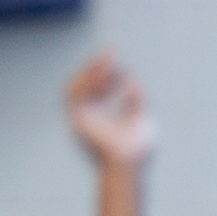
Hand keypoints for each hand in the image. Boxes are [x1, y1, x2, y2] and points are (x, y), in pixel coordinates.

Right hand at [65, 52, 155, 169]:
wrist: (132, 163)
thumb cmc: (140, 148)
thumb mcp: (142, 116)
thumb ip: (136, 98)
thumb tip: (131, 79)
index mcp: (100, 120)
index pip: (95, 91)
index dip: (104, 73)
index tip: (118, 61)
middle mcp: (86, 120)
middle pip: (81, 86)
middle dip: (94, 68)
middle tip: (111, 53)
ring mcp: (79, 121)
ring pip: (74, 88)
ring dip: (91, 72)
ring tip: (109, 62)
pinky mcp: (77, 121)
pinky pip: (74, 95)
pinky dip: (87, 82)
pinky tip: (104, 75)